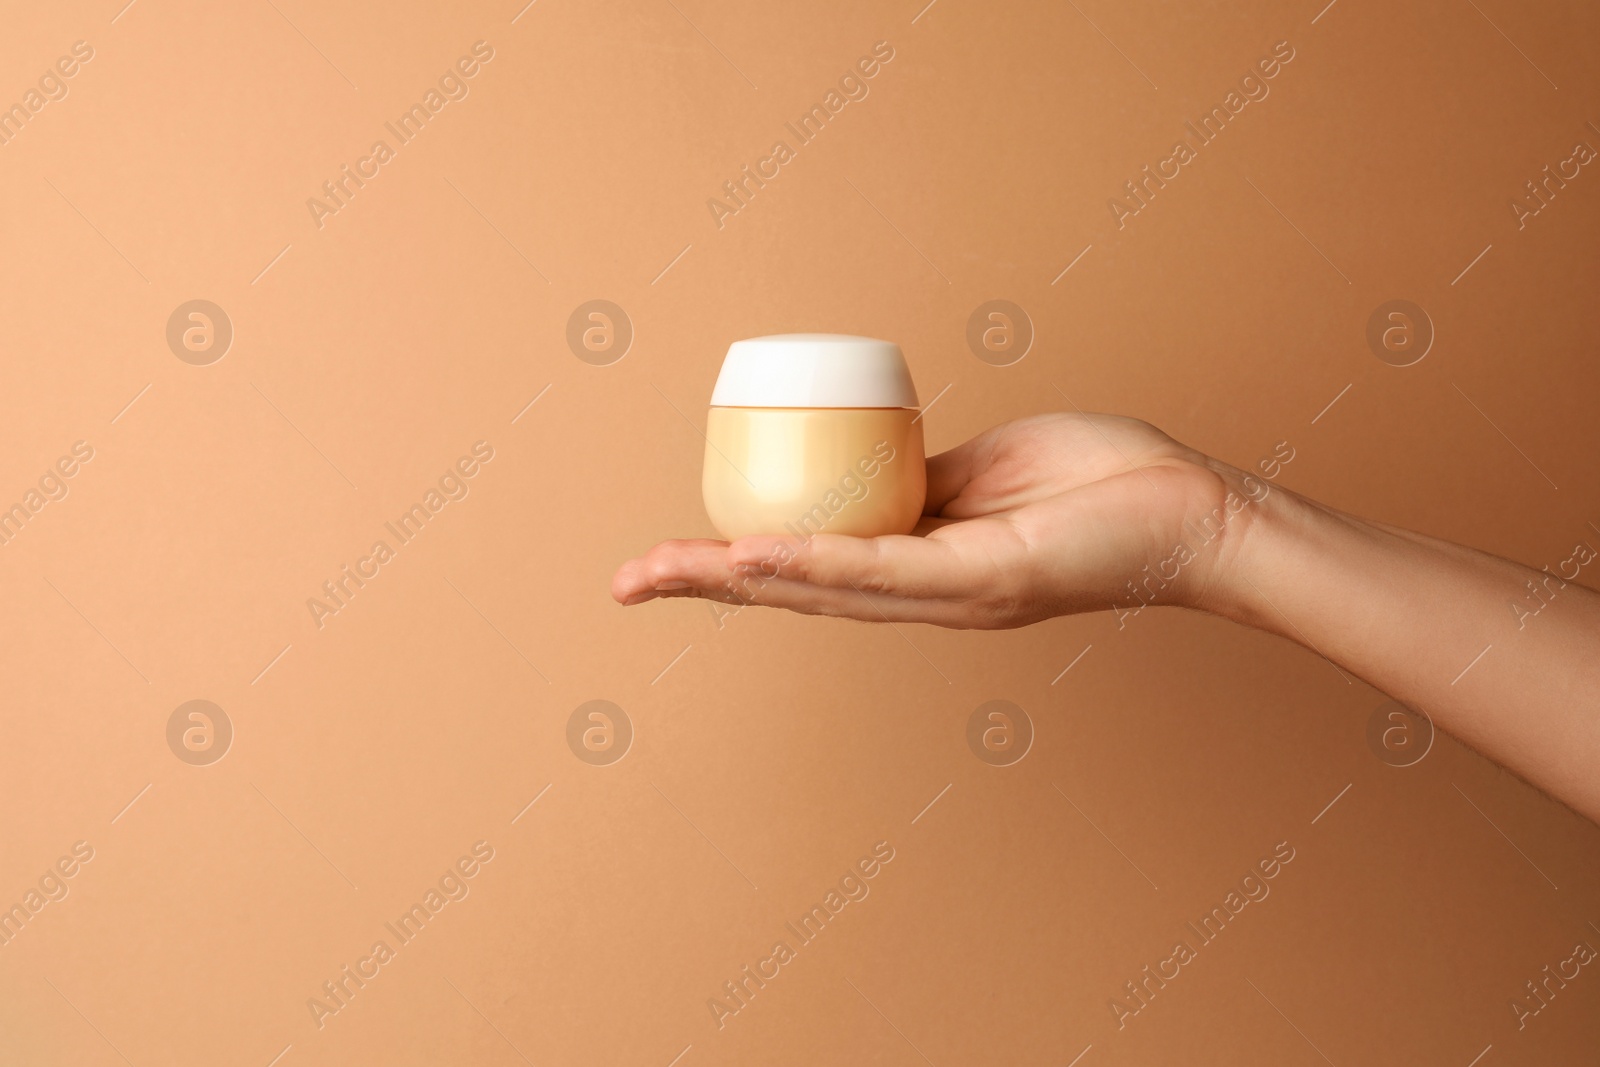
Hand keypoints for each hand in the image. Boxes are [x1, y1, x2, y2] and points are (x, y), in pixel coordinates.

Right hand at [611, 413, 1258, 627]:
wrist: (1191, 510)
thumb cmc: (1099, 484)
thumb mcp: (983, 471)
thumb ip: (920, 479)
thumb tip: (867, 464)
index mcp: (921, 567)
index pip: (809, 571)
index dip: (734, 567)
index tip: (667, 560)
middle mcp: (925, 595)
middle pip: (796, 594)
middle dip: (706, 588)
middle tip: (624, 584)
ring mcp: (952, 594)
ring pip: (824, 588)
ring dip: (738, 580)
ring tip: (664, 571)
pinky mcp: (988, 582)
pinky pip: (886, 569)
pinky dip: (815, 563)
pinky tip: (758, 554)